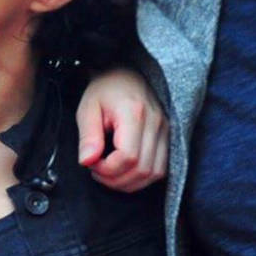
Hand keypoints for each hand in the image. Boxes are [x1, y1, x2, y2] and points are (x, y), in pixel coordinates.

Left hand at [76, 68, 167, 191]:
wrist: (128, 73)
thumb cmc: (106, 89)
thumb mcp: (88, 108)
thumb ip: (88, 136)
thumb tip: (87, 161)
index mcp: (134, 113)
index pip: (127, 157)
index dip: (107, 169)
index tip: (91, 163)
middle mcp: (156, 123)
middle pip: (142, 169)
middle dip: (116, 180)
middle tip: (98, 171)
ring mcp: (166, 131)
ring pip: (154, 173)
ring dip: (130, 182)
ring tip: (110, 172)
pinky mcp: (168, 137)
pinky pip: (161, 169)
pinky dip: (143, 177)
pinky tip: (126, 171)